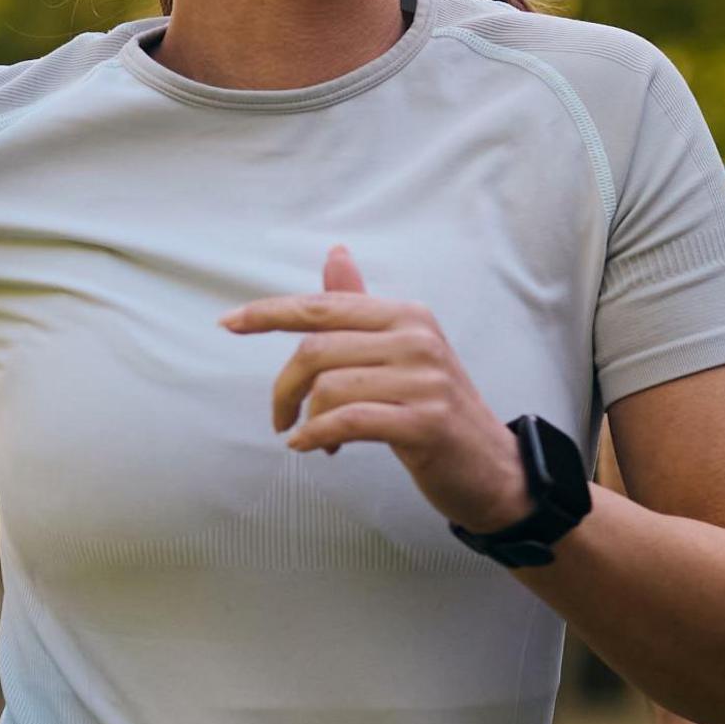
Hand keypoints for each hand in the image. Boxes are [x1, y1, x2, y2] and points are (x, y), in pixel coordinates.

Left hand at [221, 246, 532, 531]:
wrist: (494, 469)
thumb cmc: (435, 411)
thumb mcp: (402, 352)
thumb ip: (361, 307)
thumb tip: (334, 254)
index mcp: (406, 316)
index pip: (323, 306)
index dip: (269, 313)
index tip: (229, 323)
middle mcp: (417, 338)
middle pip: (316, 350)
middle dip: (285, 387)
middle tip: (280, 416)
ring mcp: (424, 380)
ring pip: (329, 387)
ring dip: (305, 419)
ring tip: (312, 437)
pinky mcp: (425, 422)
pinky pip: (349, 421)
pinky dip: (318, 435)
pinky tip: (313, 447)